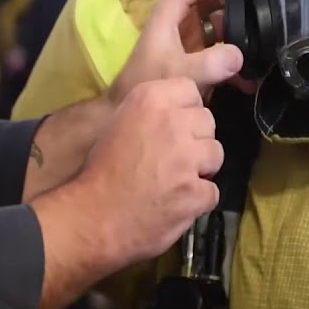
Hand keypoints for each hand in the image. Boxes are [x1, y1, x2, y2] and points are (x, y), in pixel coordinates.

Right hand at [77, 77, 224, 264]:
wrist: (92, 218)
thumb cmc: (101, 170)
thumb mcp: (120, 123)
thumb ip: (152, 111)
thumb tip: (180, 111)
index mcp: (151, 100)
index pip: (190, 90)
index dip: (185, 111)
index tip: (174, 128)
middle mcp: (173, 123)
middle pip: (208, 122)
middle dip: (195, 140)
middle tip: (173, 158)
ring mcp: (187, 158)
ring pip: (215, 154)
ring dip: (200, 169)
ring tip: (175, 182)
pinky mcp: (195, 192)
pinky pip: (211, 191)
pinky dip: (197, 201)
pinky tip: (176, 204)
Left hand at [112, 0, 254, 102]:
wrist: (129, 111)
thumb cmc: (147, 83)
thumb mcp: (179, 72)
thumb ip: (209, 63)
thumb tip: (240, 55)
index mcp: (173, 8)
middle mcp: (182, 16)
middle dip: (241, 1)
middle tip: (266, 13)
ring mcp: (190, 35)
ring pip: (223, 22)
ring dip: (242, 33)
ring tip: (264, 47)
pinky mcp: (196, 55)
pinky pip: (222, 47)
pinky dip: (235, 59)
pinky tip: (250, 79)